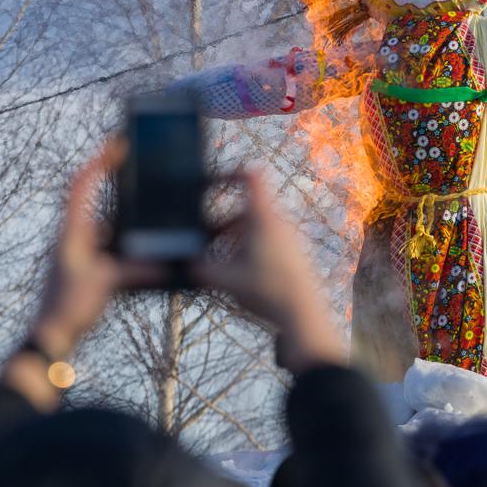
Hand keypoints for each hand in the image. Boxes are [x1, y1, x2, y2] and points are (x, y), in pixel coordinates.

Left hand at [29, 143, 126, 360]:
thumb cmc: (67, 308)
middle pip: (92, 197)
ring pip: (104, 223)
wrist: (49, 337)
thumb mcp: (105, 283)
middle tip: (135, 165)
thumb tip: (165, 263)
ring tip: (147, 205)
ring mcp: (79, 252)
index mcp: (72, 231)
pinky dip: (125, 240)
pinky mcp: (86, 267)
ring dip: (122, 213)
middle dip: (112, 179)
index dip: (99, 161)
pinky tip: (144, 247)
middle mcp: (73, 237)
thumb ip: (135, 270)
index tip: (118, 144)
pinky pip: (108, 244)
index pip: (81, 184)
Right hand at [193, 168, 342, 371]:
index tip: (215, 177)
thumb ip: (202, 270)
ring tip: (225, 260)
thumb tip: (182, 265)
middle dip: (224, 222)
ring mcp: (289, 237)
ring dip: (237, 237)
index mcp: (263, 219)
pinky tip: (244, 271)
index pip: (250, 179)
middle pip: (246, 209)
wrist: (303, 313)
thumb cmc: (267, 291)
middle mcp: (278, 222)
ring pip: (257, 227)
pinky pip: (268, 241)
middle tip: (208, 237)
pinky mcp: (294, 253)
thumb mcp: (227, 280)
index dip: (232, 172)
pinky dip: (252, 248)